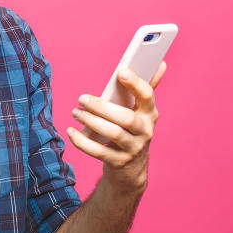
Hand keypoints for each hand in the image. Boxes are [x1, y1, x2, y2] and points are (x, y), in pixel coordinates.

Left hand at [66, 61, 166, 194]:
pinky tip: (71, 132)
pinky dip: (82, 142)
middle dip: (102, 107)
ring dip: (90, 121)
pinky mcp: (119, 162)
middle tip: (82, 98)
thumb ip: (145, 88)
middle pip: (125, 117)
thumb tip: (161, 63)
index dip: (135, 84)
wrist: (131, 168)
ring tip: (75, 112)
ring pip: (112, 133)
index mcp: (150, 113)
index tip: (121, 72)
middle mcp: (145, 131)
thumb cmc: (132, 131)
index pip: (147, 96)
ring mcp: (133, 148)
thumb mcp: (141, 112)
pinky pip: (99, 152)